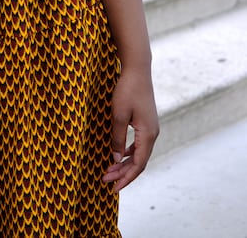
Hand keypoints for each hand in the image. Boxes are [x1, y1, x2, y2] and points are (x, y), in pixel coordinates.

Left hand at [102, 66, 158, 191]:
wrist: (138, 70)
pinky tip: (117, 154)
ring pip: (138, 153)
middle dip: (122, 173)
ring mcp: (151, 128)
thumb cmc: (127, 90)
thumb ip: (117, 137)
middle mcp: (153, 134)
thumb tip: (115, 158)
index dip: (126, 178)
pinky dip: (128, 152)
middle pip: (138, 161)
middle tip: (105, 180)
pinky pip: (138, 144)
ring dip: (124, 163)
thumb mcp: (118, 115)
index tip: (113, 188)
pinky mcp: (146, 122)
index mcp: (148, 134)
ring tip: (109, 170)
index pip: (138, 164)